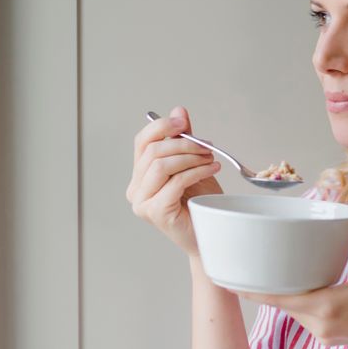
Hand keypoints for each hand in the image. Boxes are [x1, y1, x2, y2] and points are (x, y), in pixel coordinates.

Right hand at [126, 105, 222, 257]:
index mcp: (139, 176)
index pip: (142, 142)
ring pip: (161, 165)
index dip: (161, 126)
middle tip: (207, 147)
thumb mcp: (193, 165)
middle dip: (184, 144)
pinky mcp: (155, 212)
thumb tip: (179, 110)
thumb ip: (183, 140)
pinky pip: (175, 182)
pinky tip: (212, 170)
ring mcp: (142, 202)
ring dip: (190, 157)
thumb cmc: (201, 204)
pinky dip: (196, 171)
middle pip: (153, 151)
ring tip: (210, 160)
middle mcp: (135, 189)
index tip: (183, 122)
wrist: (209, 238)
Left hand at [234, 201, 347, 348]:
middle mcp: (320, 324)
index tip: (226, 279)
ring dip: (280, 295)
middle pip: (280, 304)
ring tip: (267, 273)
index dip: (250, 289)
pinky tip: (298, 285)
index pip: (278, 298)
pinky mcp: (330, 338)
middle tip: (244, 266)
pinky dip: (297, 302)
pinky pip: (305, 317)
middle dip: (261, 287)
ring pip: (292, 311)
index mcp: (328, 305)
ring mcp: (324, 334)